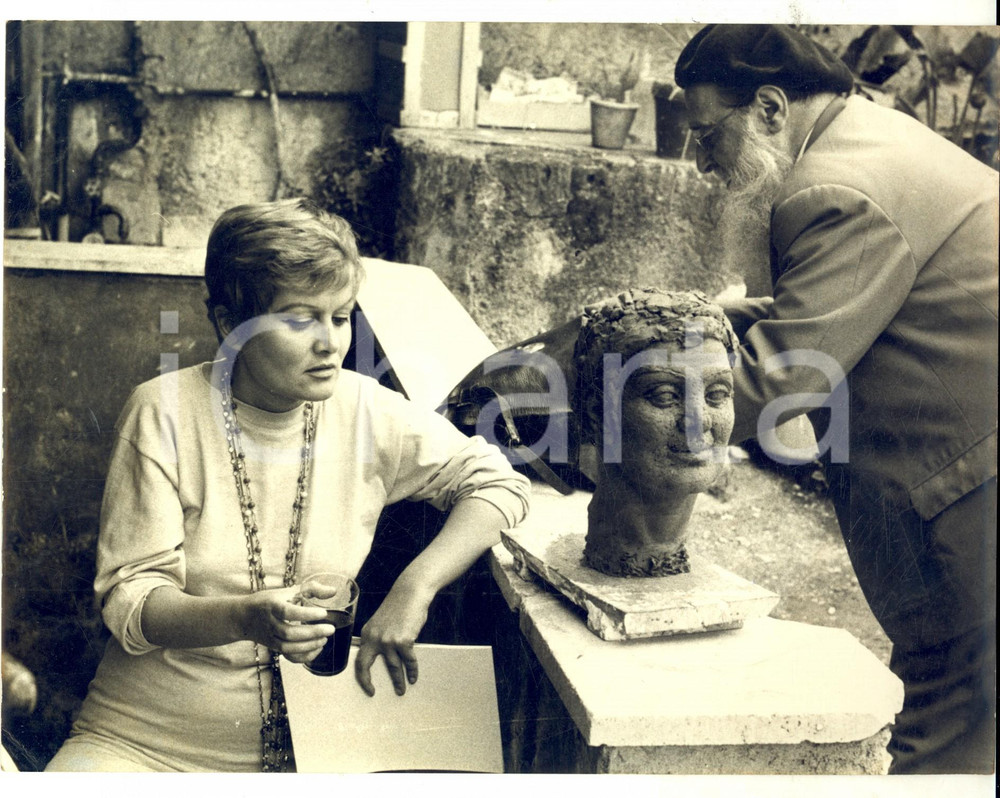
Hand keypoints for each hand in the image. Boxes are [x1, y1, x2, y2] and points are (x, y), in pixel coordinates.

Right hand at [242, 585, 334, 663]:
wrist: (243, 617)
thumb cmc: (269, 601)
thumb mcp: (287, 591)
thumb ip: (311, 589)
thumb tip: (333, 591)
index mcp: (273, 606)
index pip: (288, 612)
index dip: (306, 614)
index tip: (323, 613)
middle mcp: (270, 623)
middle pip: (289, 633)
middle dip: (312, 633)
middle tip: (330, 629)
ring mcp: (270, 637)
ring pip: (288, 647)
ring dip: (309, 646)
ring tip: (325, 639)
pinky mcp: (273, 647)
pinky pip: (288, 656)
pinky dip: (303, 657)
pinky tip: (316, 650)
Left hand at [354, 580, 432, 696]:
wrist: (411, 592)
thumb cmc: (400, 606)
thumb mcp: (382, 622)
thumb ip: (379, 637)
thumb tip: (383, 657)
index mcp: (367, 634)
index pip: (359, 660)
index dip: (361, 675)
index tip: (367, 686)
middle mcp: (374, 638)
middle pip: (366, 666)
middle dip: (367, 682)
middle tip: (373, 693)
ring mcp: (388, 640)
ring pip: (392, 667)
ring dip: (398, 681)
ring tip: (401, 689)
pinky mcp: (403, 641)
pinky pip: (408, 661)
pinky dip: (412, 670)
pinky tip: (413, 677)